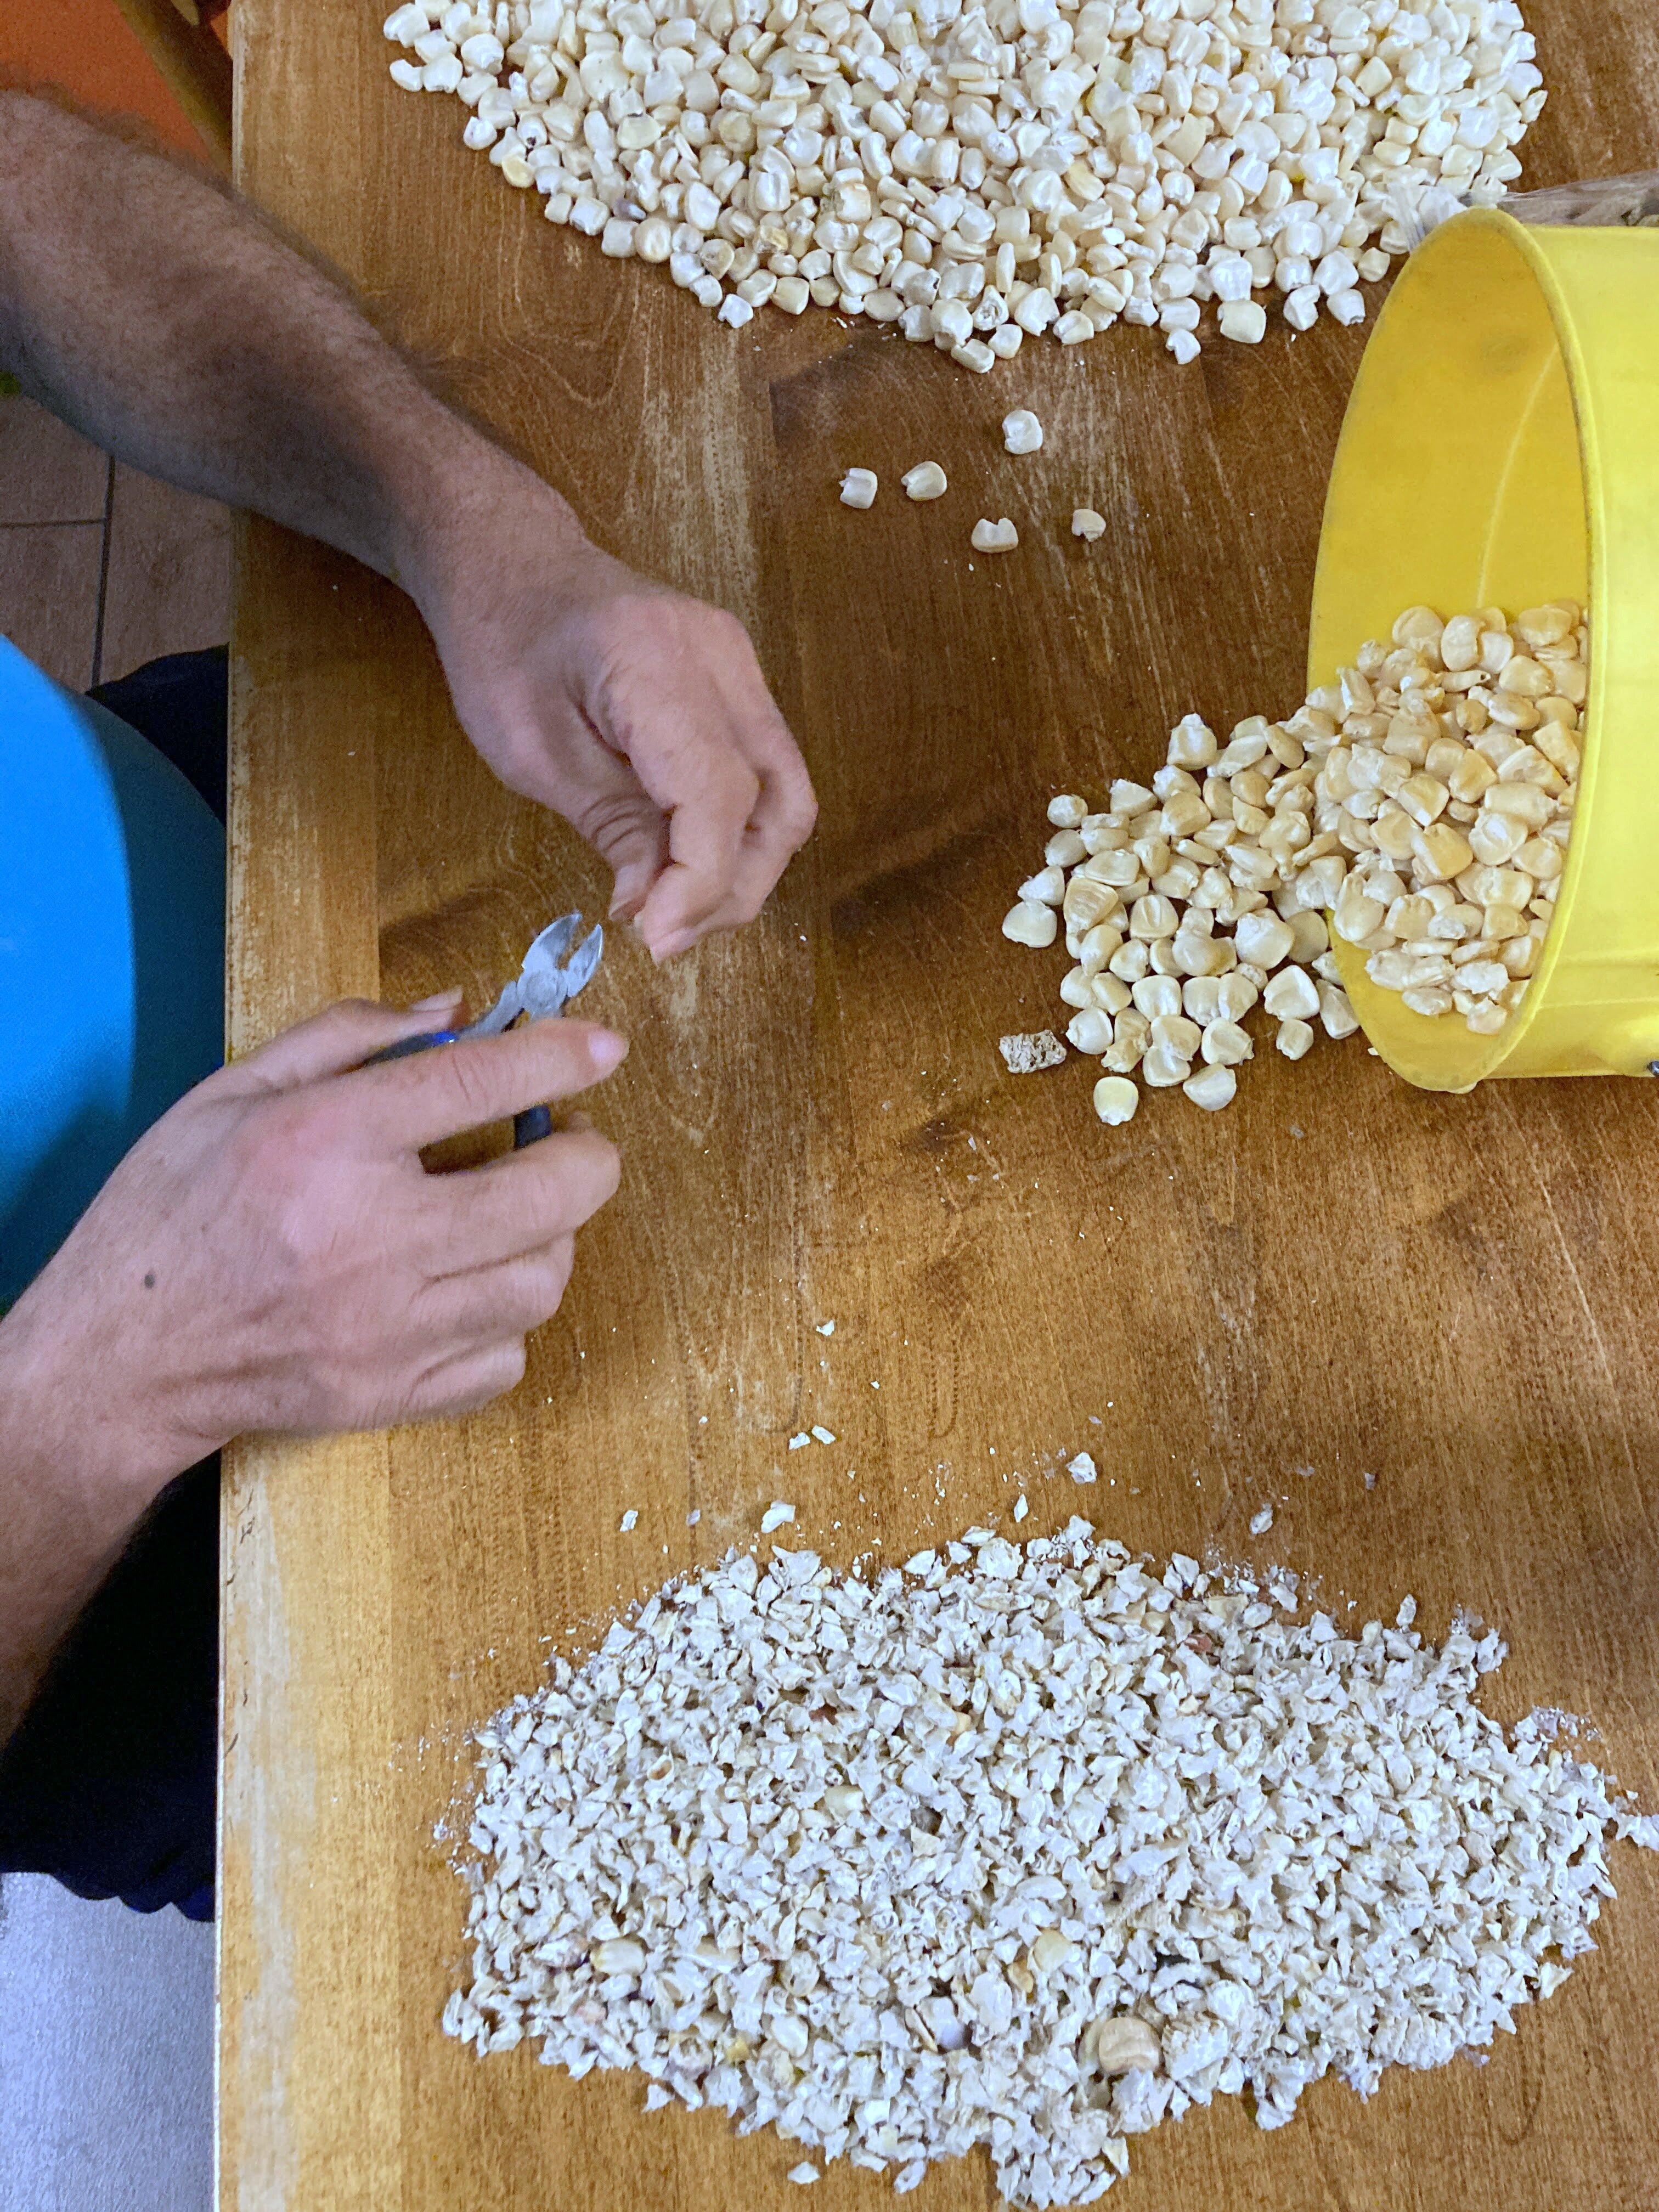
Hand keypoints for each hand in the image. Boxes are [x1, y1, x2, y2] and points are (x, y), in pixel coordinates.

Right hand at [0, 995, 625, 1494]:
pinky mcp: (396, 1396)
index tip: (603, 1047)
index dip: (561, 1057)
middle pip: (548, 1195)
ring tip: (515, 1213)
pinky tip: (471, 1287)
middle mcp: (370, 1239)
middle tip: (567, 1139)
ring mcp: (389, 1330)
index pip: (481, 1084)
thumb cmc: (174, 1210)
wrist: (123, 1354)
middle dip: (585, 1155)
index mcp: (326, 1144)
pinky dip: (508, 1319)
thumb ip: (349, 1036)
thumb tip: (457, 1012)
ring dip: (550, 1238)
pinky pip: (508, 1359)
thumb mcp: (236, 1091)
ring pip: (542, 1281)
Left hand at [407, 451, 816, 960]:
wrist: (512, 564)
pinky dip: (737, 833)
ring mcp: (741, 666)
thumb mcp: (531, 749)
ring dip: (744, 870)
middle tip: (664, 937)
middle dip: (731, 889)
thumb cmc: (502, 644)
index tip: (655, 937)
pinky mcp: (740, 682)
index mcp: (659, 663)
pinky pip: (767, 775)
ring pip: (786, 798)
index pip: (719, 795)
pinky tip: (685, 863)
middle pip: (777, 804)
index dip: (699, 882)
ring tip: (677, 911)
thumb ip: (608, 825)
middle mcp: (721, 659)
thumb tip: (654, 910)